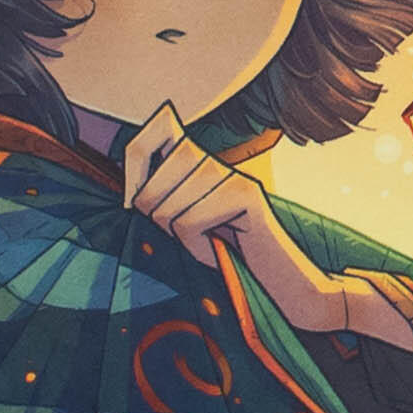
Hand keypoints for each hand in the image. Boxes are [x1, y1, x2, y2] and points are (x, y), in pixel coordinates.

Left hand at [123, 101, 412, 353]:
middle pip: (152, 183)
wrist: (282, 282)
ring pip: (167, 206)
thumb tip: (130, 191)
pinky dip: (195, 246)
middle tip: (184, 235)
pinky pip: (189, 222)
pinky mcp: (245, 194)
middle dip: (154, 217)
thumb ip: (161, 199)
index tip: (133, 199)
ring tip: (207, 243)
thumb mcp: (185, 222)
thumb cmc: (227, 256)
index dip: (134, 158)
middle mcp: (216, 161)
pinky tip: (217, 249)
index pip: (155, 130)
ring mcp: (232, 175)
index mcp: (200, 160)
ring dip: (178, 237)